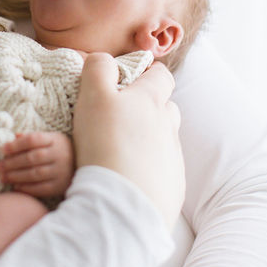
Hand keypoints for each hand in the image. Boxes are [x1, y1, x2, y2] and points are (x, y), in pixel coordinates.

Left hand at [0, 132, 74, 197]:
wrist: (80, 166)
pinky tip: (15, 186)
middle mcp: (60, 155)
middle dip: (12, 162)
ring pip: (35, 174)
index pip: (33, 140)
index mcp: (56, 140)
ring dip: (16, 176)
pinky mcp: (60, 186)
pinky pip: (40, 188)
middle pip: (32, 158)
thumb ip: (31, 138)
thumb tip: (14, 137)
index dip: (16, 145)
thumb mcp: (48, 139)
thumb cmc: (57, 150)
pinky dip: (26, 188)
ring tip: (3, 176)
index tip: (3, 149)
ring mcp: (61, 171)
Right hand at [72, 53, 184, 228]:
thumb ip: (98, 69)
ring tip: (121, 150)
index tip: (130, 78)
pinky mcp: (172, 187)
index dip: (148, 73)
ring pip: (165, 140)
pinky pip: (163, 171)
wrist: (123, 207)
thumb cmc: (105, 144)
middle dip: (149, 107)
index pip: (161, 75)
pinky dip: (149, 170)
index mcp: (151, 100)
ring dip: (148, 140)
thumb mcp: (93, 96)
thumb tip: (103, 58)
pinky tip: (127, 179)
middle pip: (166, 107)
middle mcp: (168, 127)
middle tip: (121, 117)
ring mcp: (172, 158)